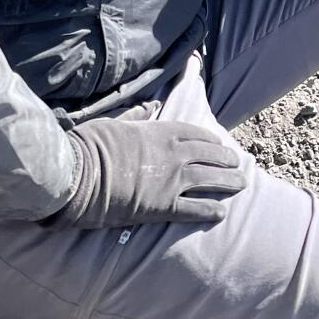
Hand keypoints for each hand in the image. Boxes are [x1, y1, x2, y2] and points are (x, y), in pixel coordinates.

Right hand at [45, 117, 244, 229]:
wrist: (78, 176)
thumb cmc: (89, 146)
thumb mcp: (114, 122)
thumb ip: (135, 115)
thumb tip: (150, 106)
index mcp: (160, 131)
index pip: (195, 133)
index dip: (211, 139)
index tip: (219, 142)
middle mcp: (173, 154)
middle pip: (210, 155)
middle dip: (226, 159)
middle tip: (237, 163)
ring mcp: (171, 181)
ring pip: (210, 180)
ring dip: (228, 182)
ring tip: (241, 183)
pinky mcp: (163, 207)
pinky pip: (195, 209)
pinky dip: (211, 211)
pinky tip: (222, 213)